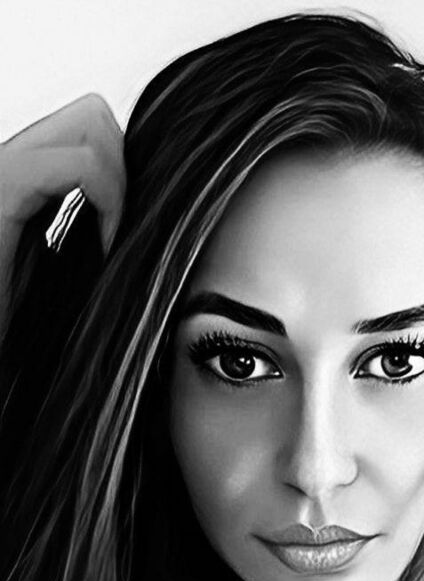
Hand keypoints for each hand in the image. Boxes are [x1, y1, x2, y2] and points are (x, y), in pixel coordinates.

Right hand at [0, 93, 125, 328]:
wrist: (2, 359)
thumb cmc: (24, 321)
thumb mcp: (69, 263)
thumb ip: (89, 224)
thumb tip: (143, 212)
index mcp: (24, 177)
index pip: (92, 128)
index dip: (123, 171)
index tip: (123, 229)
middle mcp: (10, 160)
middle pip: (95, 112)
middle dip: (125, 168)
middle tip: (119, 229)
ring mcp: (3, 167)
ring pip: (93, 120)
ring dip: (120, 184)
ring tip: (109, 239)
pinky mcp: (2, 186)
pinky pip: (79, 164)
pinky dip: (108, 202)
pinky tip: (102, 248)